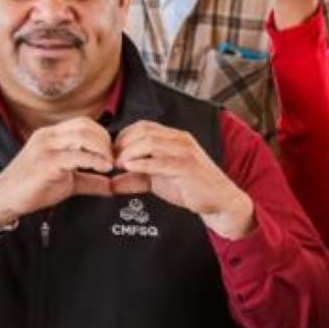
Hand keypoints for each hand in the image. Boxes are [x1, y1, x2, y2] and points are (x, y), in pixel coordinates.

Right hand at [0, 118, 117, 228]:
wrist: (3, 199)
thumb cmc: (32, 187)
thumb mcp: (67, 180)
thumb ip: (90, 180)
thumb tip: (113, 186)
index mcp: (52, 135)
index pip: (85, 123)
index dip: (103, 136)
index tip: (113, 153)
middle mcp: (48, 136)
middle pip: (87, 126)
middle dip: (106, 141)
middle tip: (114, 159)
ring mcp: (46, 148)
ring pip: (84, 136)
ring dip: (103, 149)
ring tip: (109, 165)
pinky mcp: (46, 163)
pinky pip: (76, 155)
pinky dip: (95, 161)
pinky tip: (103, 169)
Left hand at [111, 121, 255, 237]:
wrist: (218, 200)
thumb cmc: (189, 188)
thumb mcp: (157, 181)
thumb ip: (134, 179)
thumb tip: (110, 185)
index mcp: (174, 138)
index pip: (142, 127)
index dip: (123, 137)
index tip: (112, 153)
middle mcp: (180, 140)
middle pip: (143, 132)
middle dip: (122, 145)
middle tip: (111, 160)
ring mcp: (184, 152)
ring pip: (149, 142)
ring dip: (128, 153)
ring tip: (119, 165)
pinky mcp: (186, 167)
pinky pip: (159, 161)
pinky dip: (141, 164)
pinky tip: (129, 168)